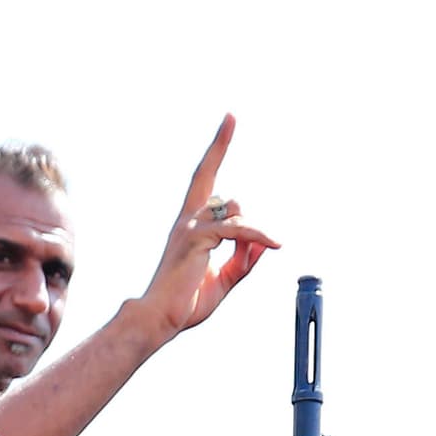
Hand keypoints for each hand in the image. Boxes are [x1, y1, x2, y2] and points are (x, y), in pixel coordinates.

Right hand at [131, 116, 276, 342]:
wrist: (161, 320)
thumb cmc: (185, 303)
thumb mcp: (223, 280)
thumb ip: (243, 260)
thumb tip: (261, 244)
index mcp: (191, 226)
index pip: (203, 182)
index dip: (214, 153)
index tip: (225, 125)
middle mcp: (187, 219)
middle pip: (206, 173)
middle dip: (219, 143)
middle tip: (231, 115)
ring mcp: (189, 226)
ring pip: (235, 210)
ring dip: (253, 232)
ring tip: (263, 250)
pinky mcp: (197, 239)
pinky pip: (239, 230)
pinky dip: (259, 235)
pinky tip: (274, 244)